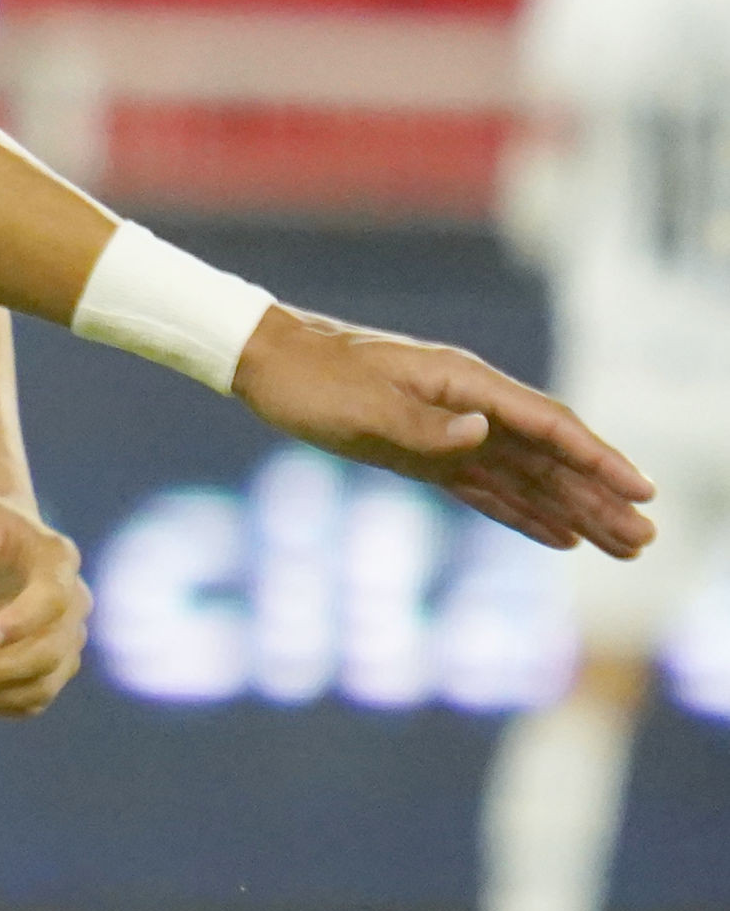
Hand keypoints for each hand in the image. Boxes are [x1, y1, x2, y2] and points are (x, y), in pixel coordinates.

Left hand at [233, 308, 653, 557]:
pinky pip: (487, 487)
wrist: (266, 363)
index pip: (547, 425)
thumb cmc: (312, 378)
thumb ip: (425, 426)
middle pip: (550, 457)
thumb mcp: (363, 405)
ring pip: (527, 476)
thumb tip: (483, 434)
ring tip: (621, 547)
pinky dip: (524, 512)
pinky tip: (559, 537)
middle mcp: (468, 406)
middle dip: (599, 498)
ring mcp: (450, 430)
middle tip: (645, 541)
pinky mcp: (426, 454)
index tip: (640, 492)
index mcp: (463, 383)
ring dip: (574, 510)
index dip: (597, 459)